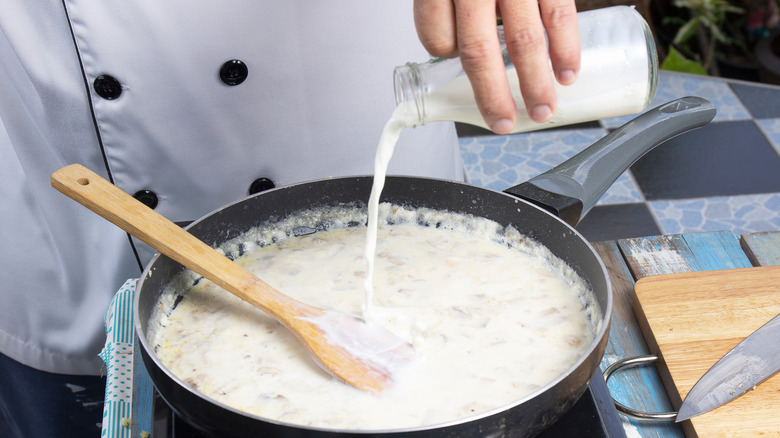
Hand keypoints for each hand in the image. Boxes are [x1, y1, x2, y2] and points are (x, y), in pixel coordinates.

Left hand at [414, 0, 579, 133]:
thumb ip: (451, 4)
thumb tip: (454, 42)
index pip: (436, 35)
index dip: (443, 51)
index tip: (453, 57)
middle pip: (479, 53)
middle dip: (493, 95)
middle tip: (503, 123)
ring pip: (523, 42)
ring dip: (534, 83)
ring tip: (541, 110)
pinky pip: (559, 17)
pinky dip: (565, 50)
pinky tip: (566, 73)